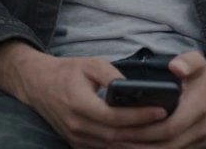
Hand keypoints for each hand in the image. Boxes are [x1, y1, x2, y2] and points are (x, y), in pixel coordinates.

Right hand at [19, 53, 168, 148]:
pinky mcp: (77, 144)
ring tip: (160, 135)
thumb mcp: (89, 64)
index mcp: (78, 104)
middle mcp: (77, 125)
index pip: (115, 116)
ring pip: (112, 147)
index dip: (139, 116)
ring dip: (137, 143)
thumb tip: (134, 88)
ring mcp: (76, 138)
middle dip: (145, 133)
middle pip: (117, 136)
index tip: (161, 111)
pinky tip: (141, 141)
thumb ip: (111, 74)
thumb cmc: (66, 72)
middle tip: (168, 125)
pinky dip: (124, 147)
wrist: (37, 85)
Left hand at [111, 51, 205, 148]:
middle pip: (166, 145)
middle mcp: (200, 129)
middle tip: (113, 138)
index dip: (145, 129)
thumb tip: (176, 66)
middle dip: (139, 143)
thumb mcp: (198, 61)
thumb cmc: (205, 77)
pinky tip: (134, 148)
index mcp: (198, 109)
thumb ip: (188, 62)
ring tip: (118, 145)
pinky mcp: (197, 147)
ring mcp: (200, 141)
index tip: (123, 126)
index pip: (169, 127)